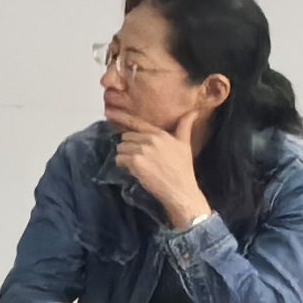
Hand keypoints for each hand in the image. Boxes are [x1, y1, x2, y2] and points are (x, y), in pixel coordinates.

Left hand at [112, 114, 208, 230]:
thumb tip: (193, 112)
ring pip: (121, 148)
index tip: (109, 113)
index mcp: (161, 134)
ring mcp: (142, 150)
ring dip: (125, 156)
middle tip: (138, 158)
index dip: (121, 117)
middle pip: (126, 137)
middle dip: (129, 146)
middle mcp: (151, 139)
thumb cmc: (183, 169)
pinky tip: (133, 171)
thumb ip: (185, 127)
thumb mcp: (185, 145)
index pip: (136, 122)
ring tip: (137, 165)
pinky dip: (122, 165)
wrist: (181, 190)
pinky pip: (119, 159)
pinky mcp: (135, 162)